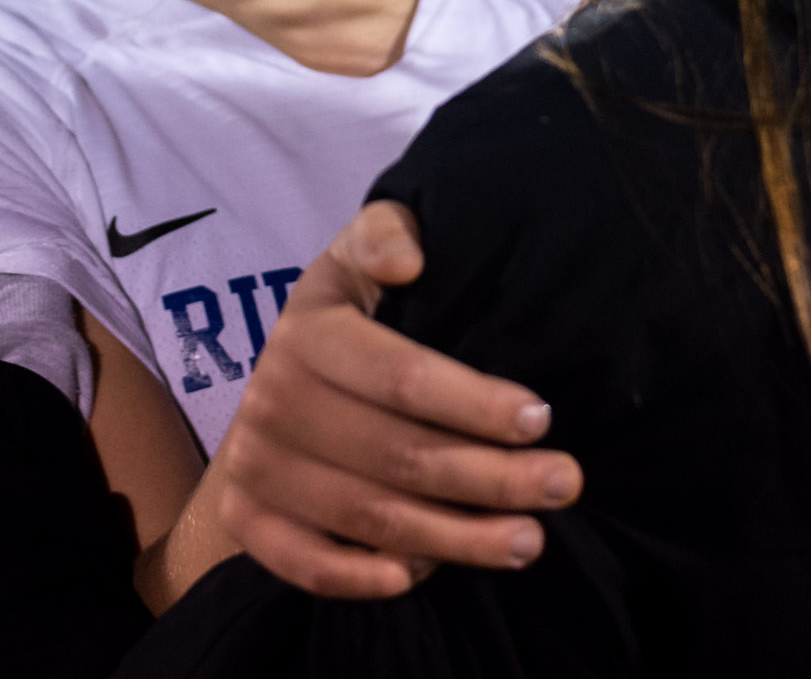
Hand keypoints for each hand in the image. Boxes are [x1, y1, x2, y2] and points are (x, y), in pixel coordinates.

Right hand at [212, 200, 582, 598]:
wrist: (271, 385)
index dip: (474, 402)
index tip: (542, 419)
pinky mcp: (247, 516)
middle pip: (396, 454)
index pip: (400, 376)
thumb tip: (409, 260)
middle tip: (564, 485)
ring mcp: (255, 461)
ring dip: (455, 537)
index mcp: (307, 329)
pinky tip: (421, 575)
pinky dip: (361, 577)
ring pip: (368, 516)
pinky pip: (305, 562)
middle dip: (491, 476)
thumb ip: (383, 233)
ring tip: (529, 539)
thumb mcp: (356, 258)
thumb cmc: (346, 319)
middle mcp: (272, 397)